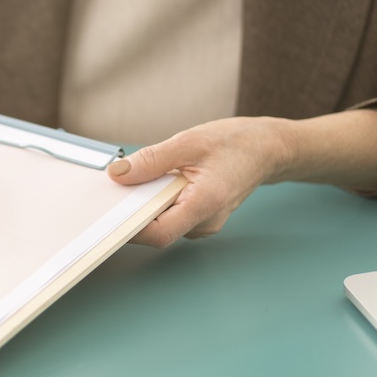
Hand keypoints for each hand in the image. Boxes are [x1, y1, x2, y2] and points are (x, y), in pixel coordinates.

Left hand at [107, 117, 288, 247]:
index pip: (158, 234)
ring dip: (145, 203)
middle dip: (133, 210)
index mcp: (204, 205)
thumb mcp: (189, 142)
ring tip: (142, 176)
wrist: (268, 148)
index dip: (130, 228)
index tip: (108, 214)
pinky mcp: (199, 216)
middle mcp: (204, 222)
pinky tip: (156, 180)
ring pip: (162, 221)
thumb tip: (118, 174)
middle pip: (156, 229)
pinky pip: (170, 214)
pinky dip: (157, 199)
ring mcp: (202, 222)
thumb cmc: (237, 144)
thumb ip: (151, 160)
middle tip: (116, 187)